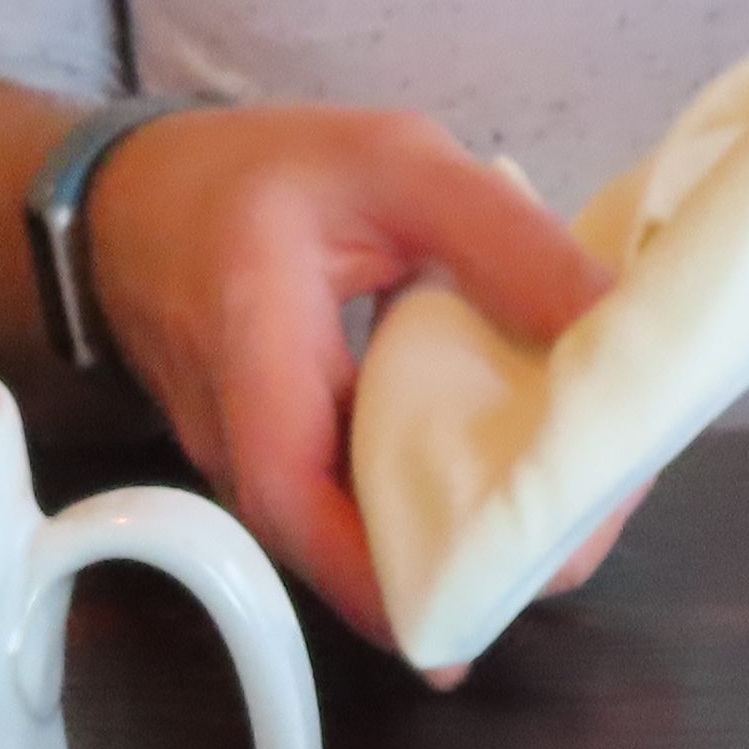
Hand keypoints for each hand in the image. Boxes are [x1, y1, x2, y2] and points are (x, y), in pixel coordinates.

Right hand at [85, 105, 614, 661]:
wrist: (137, 203)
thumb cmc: (260, 176)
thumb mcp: (392, 163)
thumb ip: (501, 235)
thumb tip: (611, 319)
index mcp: (252, 360)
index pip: (298, 502)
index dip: (391, 571)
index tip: (495, 586)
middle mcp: (239, 445)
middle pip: (345, 551)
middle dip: (464, 567)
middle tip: (579, 536)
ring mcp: (253, 471)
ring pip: (356, 543)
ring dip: (456, 543)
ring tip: (566, 514)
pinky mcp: (282, 472)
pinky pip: (356, 512)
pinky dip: (434, 506)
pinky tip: (510, 484)